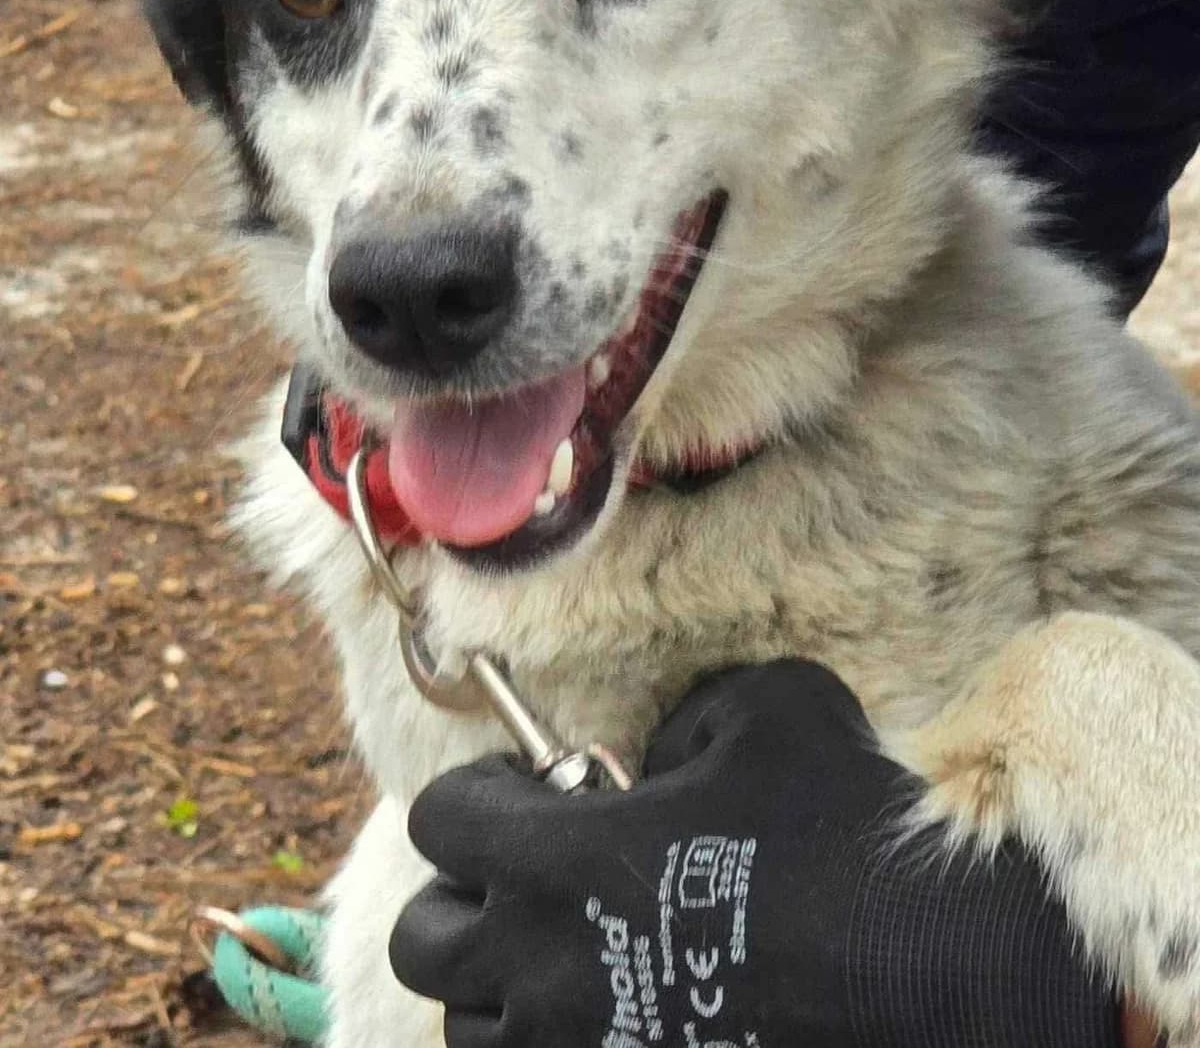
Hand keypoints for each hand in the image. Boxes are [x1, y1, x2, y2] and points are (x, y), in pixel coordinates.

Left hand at [390, 660, 1118, 1047]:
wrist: (930, 971)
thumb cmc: (845, 830)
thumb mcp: (770, 709)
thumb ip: (688, 716)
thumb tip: (660, 762)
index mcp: (560, 861)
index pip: (441, 821)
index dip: (479, 793)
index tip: (532, 787)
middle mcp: (547, 968)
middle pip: (424, 939)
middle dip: (461, 898)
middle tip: (526, 878)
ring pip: (476, 1028)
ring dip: (503, 985)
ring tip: (571, 956)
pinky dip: (560, 1041)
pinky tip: (622, 1010)